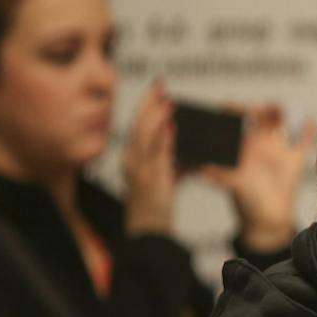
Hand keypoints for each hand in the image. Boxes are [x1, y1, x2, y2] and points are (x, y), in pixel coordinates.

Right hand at [121, 80, 178, 235]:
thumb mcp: (165, 173)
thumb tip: (185, 139)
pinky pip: (155, 158)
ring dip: (155, 119)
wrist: (149, 230)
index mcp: (133, 156)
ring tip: (168, 103)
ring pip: (142, 138)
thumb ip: (172, 155)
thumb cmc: (157, 202)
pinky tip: (171, 129)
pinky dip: (162, 142)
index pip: (137, 123)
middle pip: (136, 125)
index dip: (146, 104)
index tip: (158, 87)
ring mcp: (138, 171)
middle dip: (148, 104)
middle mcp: (131, 160)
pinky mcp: (150, 182)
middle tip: (161, 86)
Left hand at [203, 100, 314, 251]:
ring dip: (281, 112)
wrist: (267, 221)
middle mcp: (258, 145)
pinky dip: (307, 129)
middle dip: (260, 107)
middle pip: (260, 116)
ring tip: (281, 109)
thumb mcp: (232, 186)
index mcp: (242, 147)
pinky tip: (308, 119)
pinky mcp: (294, 159)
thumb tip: (203, 168)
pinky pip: (302, 140)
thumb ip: (220, 176)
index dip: (234, 110)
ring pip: (280, 123)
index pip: (236, 121)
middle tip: (261, 109)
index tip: (233, 107)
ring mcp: (277, 150)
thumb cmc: (246, 203)